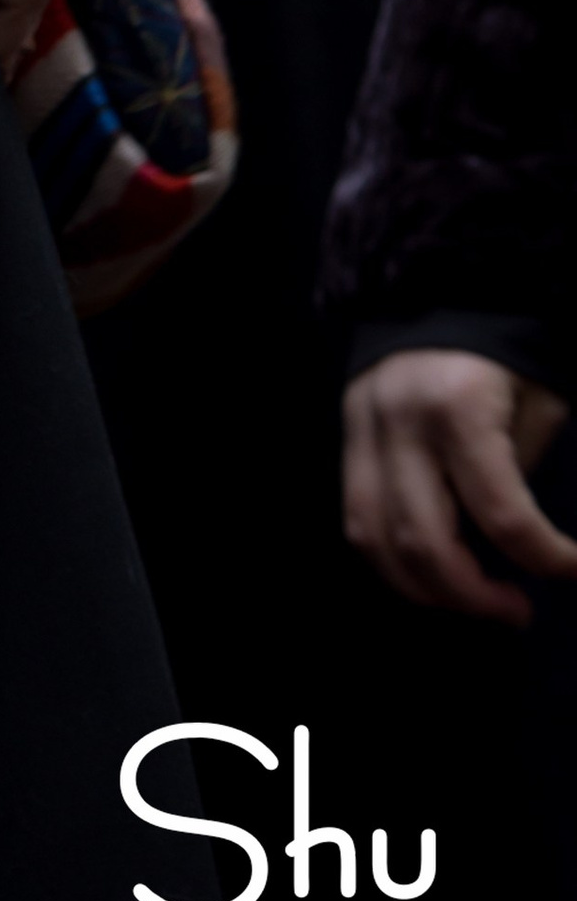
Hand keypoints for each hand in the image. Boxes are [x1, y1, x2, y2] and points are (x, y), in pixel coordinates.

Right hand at [343, 347, 576, 623]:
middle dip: (475, 596)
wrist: (441, 289)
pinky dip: (392, 561)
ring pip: (376, 539)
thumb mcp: (539, 402)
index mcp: (460, 406)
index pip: (502, 516)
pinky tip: (430, 572)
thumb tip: (513, 545)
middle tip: (516, 611)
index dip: (546, 559)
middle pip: (426, 541)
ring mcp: (362, 426)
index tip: (574, 569)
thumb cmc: (506, 354)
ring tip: (472, 600)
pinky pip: (356, 518)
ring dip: (428, 591)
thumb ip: (522, 473)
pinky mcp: (346, 433)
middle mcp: (400, 419)